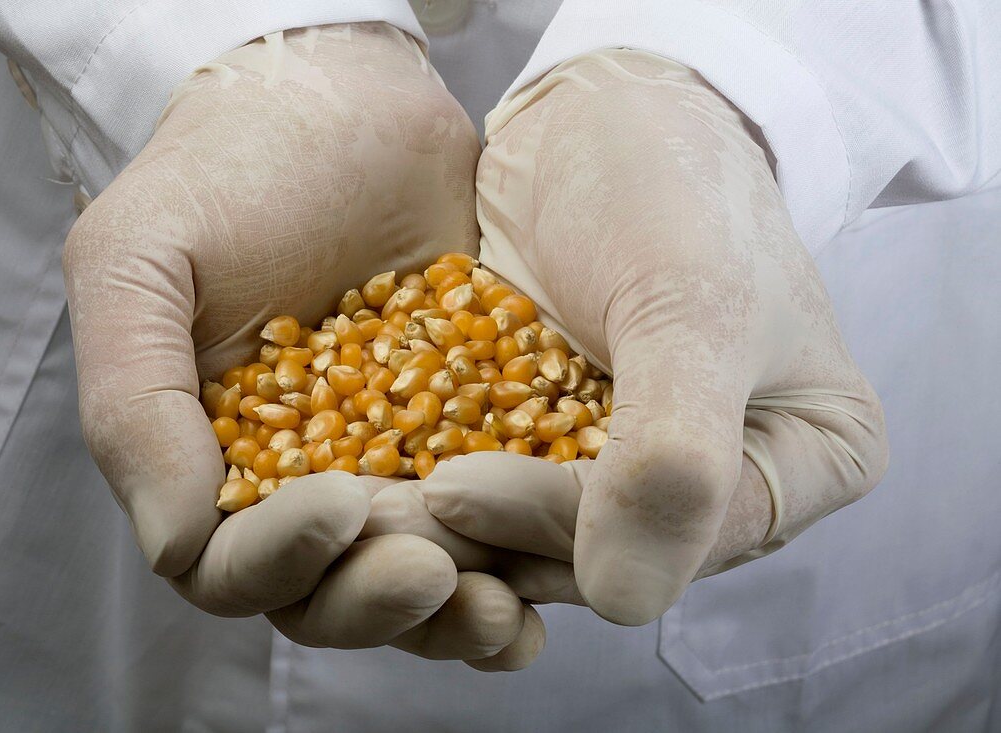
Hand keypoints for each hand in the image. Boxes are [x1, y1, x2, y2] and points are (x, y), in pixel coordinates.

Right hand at [63, 22, 527, 661]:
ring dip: (456, 610)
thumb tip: (175, 542)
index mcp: (212, 461)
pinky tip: (549, 571)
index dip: (279, 561)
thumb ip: (134, 402)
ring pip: (417, 576)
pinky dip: (519, 554)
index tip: (339, 505)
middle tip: (431, 572)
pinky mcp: (476, 433)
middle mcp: (301, 482)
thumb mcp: (143, 261)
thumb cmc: (229, 169)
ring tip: (503, 605)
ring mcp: (395, 462)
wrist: (348, 99)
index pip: (231, 566)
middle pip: (330, 594)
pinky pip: (498, 515)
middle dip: (376, 601)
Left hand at [420, 50, 888, 624]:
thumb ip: (675, 454)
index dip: (568, 525)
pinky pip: (499, 487)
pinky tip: (363, 482)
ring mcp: (637, 471)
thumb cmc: (670, 186)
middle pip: (607, 552)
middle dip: (491, 539)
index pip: (680, 538)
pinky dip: (433, 486)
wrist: (598, 117)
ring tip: (354, 507)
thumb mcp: (692, 306)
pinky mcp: (560, 447)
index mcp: (803, 464)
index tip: (456, 485)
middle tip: (374, 519)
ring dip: (446, 527)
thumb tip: (629, 603)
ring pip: (539, 535)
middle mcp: (724, 488)